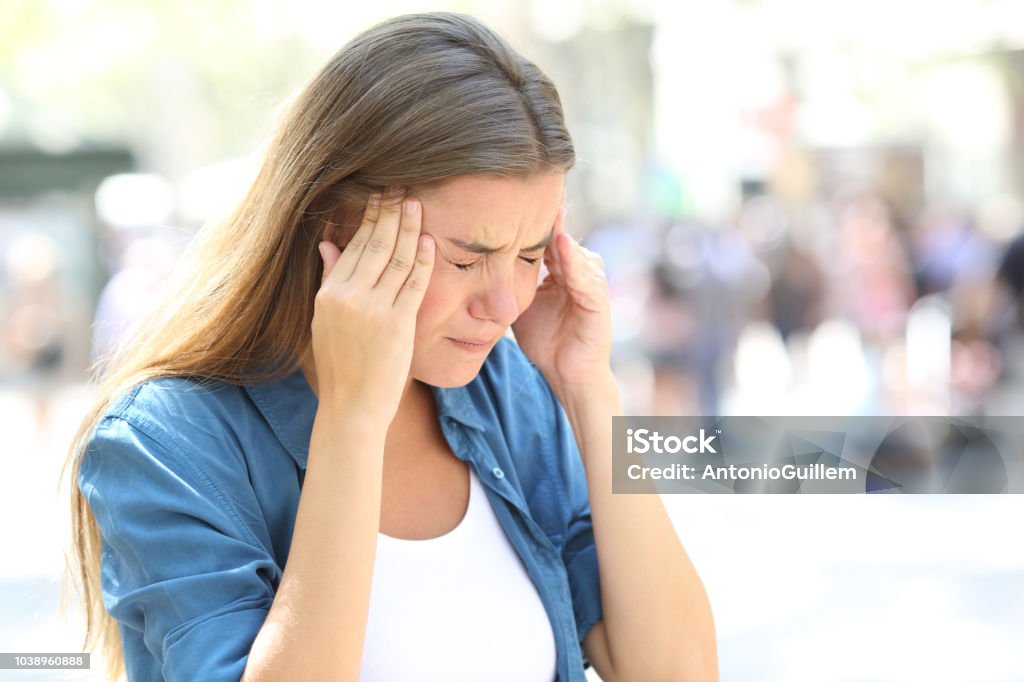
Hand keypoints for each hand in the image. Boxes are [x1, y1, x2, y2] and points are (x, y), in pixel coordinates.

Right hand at [311, 189, 433, 423]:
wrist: (352, 406)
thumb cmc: (341, 365)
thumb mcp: (324, 321)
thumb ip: (330, 281)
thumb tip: (327, 244)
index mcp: (328, 294)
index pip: (352, 246)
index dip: (368, 218)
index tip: (379, 196)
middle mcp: (348, 297)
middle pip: (374, 245)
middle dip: (389, 213)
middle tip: (401, 186)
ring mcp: (374, 310)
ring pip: (395, 259)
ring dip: (407, 227)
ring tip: (416, 202)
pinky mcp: (398, 324)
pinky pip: (413, 283)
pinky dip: (422, 259)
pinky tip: (428, 239)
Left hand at [512, 200, 611, 393]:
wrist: (568, 373)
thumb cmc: (545, 341)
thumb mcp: (520, 304)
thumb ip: (506, 283)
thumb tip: (474, 266)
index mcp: (560, 270)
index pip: (543, 238)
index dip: (527, 219)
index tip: (509, 194)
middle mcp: (578, 270)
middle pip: (559, 237)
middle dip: (546, 214)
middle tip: (532, 184)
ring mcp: (590, 282)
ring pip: (571, 250)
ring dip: (558, 230)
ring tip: (547, 206)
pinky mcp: (598, 298)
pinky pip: (584, 275)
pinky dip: (572, 259)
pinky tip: (560, 243)